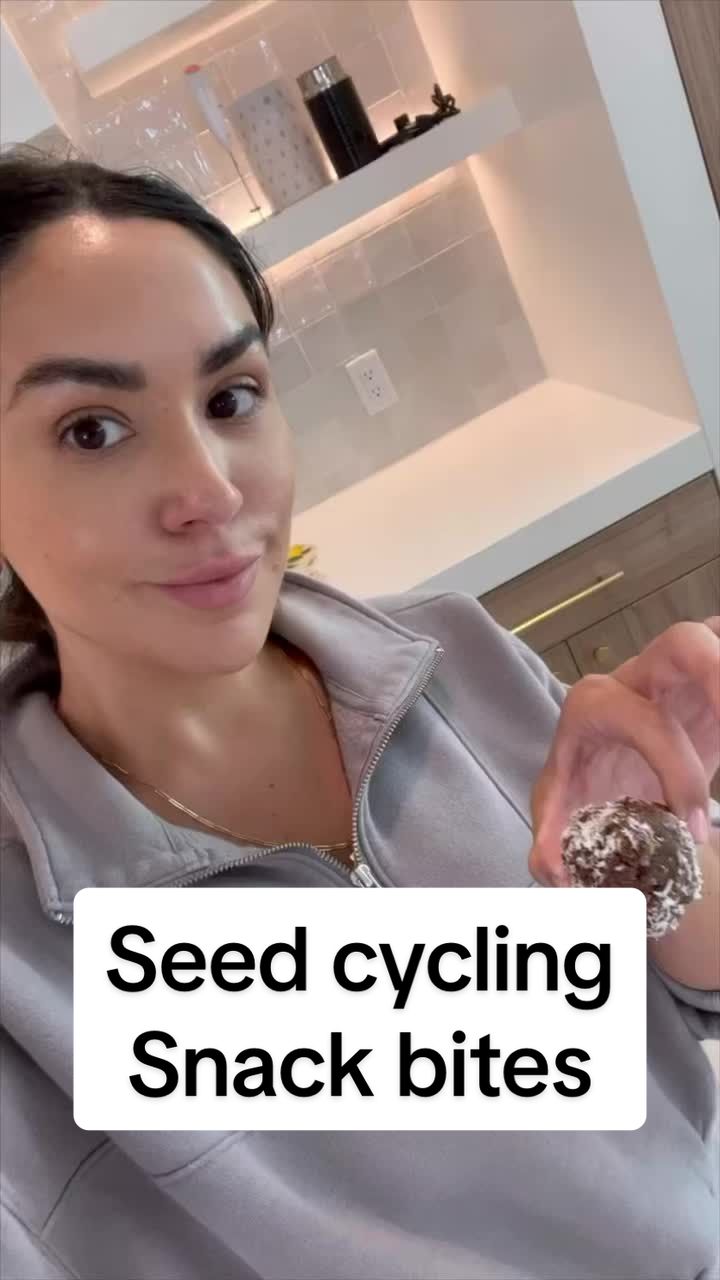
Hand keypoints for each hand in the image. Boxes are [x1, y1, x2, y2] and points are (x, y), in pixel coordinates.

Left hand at [529, 618, 719, 887]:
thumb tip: (554, 871)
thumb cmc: (586, 783)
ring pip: (714, 641)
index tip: (693, 826)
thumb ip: (551, 840)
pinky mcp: (712, 685)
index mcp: (595, 704)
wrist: (610, 774)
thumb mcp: (561, 810)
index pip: (644, 722)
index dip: (678, 773)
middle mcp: (639, 676)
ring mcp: (681, 674)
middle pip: (681, 643)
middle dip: (717, 671)